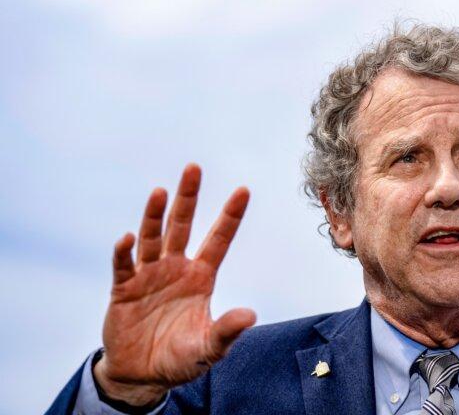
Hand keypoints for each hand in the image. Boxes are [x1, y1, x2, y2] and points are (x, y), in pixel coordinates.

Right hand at [93, 164, 255, 405]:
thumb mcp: (209, 348)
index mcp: (201, 277)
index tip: (244, 189)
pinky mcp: (124, 289)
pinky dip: (124, 252)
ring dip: (155, 215)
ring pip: (152, 238)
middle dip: (188, 197)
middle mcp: (176, 268)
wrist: (141, 374)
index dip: (231, 216)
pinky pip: (123, 266)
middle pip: (183, 225)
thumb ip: (226, 331)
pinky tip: (127, 238)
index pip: (219, 239)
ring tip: (160, 191)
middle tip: (194, 168)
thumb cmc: (180, 358)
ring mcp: (149, 275)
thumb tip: (250, 316)